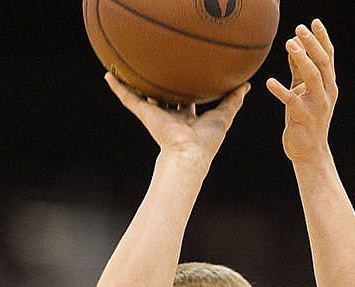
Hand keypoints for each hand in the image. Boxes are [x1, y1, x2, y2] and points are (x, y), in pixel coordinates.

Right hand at [105, 73, 249, 168]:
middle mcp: (171, 115)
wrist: (190, 154)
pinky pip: (128, 98)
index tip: (185, 74)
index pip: (185, 100)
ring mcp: (156, 114)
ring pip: (143, 95)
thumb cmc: (208, 141)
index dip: (186, 87)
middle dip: (161, 84)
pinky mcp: (145, 114)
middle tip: (158, 65)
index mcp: (187, 118)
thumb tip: (246, 85)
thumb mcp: (224, 115)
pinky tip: (109, 76)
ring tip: (126, 66)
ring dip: (134, 83)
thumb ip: (233, 100)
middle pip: (164, 96)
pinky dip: (118, 88)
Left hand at [266, 19, 337, 164]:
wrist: (309, 152)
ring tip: (288, 43)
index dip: (322, 38)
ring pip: (312, 76)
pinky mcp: (303, 118)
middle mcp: (327, 93)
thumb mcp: (304, 93)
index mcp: (329, 85)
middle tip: (299, 29)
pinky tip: (269, 82)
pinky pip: (292, 101)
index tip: (314, 22)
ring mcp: (317, 105)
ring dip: (301, 58)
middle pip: (322, 62)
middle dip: (312, 44)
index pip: (329, 57)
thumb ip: (300, 71)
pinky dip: (280, 90)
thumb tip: (294, 46)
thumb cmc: (304, 120)